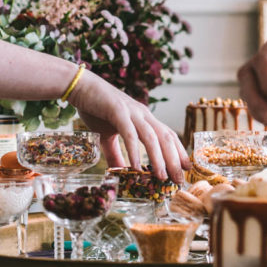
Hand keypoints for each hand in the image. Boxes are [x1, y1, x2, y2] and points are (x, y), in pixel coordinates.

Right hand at [72, 71, 188, 183]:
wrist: (80, 86)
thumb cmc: (95, 108)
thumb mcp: (107, 135)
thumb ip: (115, 153)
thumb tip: (120, 172)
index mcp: (144, 118)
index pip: (167, 135)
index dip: (179, 152)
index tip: (186, 169)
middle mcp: (143, 114)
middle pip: (165, 138)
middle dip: (174, 160)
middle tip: (179, 180)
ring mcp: (131, 112)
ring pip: (151, 137)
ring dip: (159, 158)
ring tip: (163, 177)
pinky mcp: (117, 111)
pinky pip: (129, 134)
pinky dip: (134, 151)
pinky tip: (135, 167)